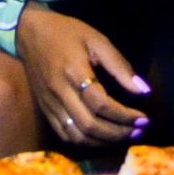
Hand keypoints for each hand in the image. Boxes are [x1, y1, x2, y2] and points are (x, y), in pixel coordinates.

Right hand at [16, 4, 148, 144]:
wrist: (29, 32)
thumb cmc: (66, 33)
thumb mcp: (97, 40)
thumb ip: (120, 66)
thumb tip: (144, 91)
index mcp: (74, 71)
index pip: (101, 103)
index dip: (124, 116)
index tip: (144, 119)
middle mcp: (59, 91)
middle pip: (89, 124)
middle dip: (117, 132)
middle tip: (138, 131)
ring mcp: (49, 104)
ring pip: (77, 134)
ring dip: (103, 141)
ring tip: (124, 137)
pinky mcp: (45, 110)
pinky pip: (65, 134)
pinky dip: (85, 142)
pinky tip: (101, 138)